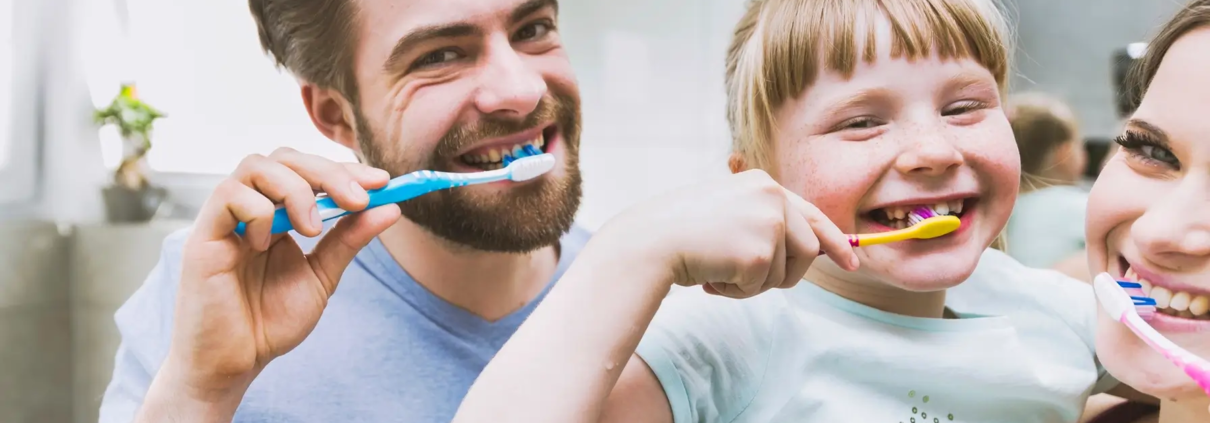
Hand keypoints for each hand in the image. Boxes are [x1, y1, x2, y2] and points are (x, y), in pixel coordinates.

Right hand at [164, 148, 400, 399]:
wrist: (233, 364)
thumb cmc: (269, 322)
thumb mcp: (321, 276)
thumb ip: (349, 240)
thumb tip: (390, 208)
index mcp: (278, 213)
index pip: (310, 170)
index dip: (346, 169)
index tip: (384, 181)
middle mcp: (251, 208)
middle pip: (285, 157)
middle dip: (329, 172)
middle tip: (359, 199)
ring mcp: (225, 218)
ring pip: (256, 165)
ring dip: (296, 189)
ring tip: (312, 230)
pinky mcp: (203, 236)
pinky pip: (228, 195)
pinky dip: (259, 210)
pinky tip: (266, 244)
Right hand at [600, 169, 858, 298]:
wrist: (650, 241)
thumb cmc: (680, 231)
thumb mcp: (726, 212)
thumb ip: (761, 222)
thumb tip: (800, 251)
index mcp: (763, 184)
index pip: (811, 215)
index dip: (835, 241)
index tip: (851, 263)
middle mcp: (772, 196)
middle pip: (808, 249)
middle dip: (787, 274)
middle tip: (748, 282)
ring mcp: (769, 223)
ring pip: (790, 272)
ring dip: (758, 284)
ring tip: (721, 273)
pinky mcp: (760, 252)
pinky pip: (764, 287)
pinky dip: (738, 291)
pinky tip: (712, 278)